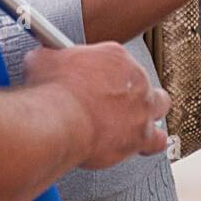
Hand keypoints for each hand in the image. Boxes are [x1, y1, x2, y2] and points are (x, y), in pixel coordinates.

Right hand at [22, 42, 169, 168]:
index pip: (117, 60)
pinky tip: (139, 145)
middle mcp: (135, 77)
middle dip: (130, 90)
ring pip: (159, 105)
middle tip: (111, 102)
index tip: (92, 81)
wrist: (60, 120)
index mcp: (114, 55)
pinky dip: (151, 143)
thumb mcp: (43, 61)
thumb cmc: (52, 92)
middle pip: (141, 81)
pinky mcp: (143, 135)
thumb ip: (49, 57)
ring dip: (147, 113)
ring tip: (131, 121)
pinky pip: (158, 140)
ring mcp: (142, 107)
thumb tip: (41, 59)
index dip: (104, 73)